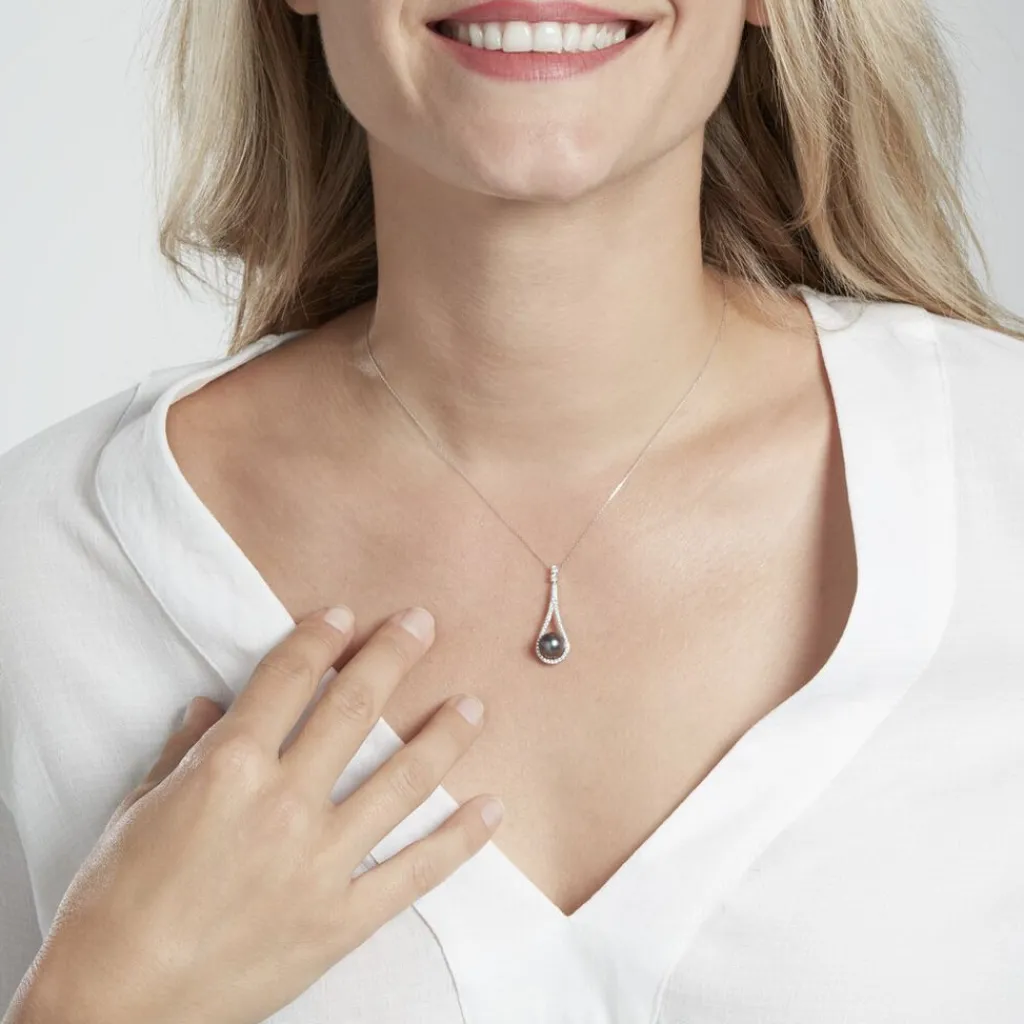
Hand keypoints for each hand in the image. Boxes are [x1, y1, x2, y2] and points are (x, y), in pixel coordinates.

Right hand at [10, 605, 501, 1023]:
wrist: (114, 1009)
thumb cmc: (112, 907)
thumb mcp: (135, 811)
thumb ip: (183, 752)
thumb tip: (211, 708)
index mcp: (228, 768)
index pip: (288, 678)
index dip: (320, 638)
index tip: (345, 616)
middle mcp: (283, 804)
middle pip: (355, 709)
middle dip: (394, 656)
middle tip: (423, 625)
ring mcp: (320, 862)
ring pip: (402, 781)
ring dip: (444, 736)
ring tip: (474, 706)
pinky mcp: (341, 919)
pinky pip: (415, 872)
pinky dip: (460, 840)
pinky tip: (491, 808)